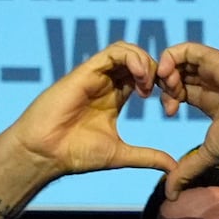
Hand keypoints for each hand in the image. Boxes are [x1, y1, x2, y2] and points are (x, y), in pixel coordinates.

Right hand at [5, 42, 177, 179]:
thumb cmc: (75, 154)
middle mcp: (106, 83)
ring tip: (149, 85)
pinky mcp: (86, 71)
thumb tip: (173, 167)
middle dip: (159, 71)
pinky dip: (131, 58)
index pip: (145, 77)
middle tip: (166, 92)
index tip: (171, 105)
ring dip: (145, 62)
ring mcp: (96, 76)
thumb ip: (147, 156)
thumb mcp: (120, 154)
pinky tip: (139, 77)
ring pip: (127, 51)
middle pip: (139, 60)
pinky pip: (113, 52)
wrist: (46, 153)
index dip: (163, 85)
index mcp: (115, 98)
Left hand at [155, 43, 218, 195]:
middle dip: (163, 84)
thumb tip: (169, 196)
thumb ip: (187, 171)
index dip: (167, 96)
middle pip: (177, 71)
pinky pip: (186, 49)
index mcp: (210, 98)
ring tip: (168, 90)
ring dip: (165, 72)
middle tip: (167, 103)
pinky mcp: (216, 59)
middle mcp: (211, 80)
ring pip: (179, 58)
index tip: (168, 113)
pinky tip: (169, 78)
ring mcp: (213, 68)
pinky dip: (170, 58)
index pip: (180, 87)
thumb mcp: (208, 155)